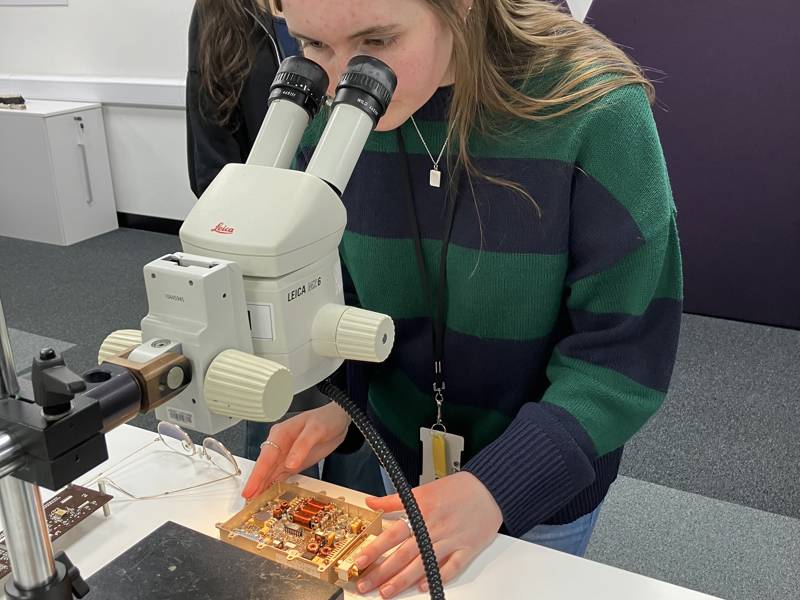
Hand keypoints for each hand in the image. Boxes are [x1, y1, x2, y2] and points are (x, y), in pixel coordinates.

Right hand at [241, 402, 350, 499]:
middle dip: (255, 486)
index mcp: (280, 434)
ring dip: (262, 489)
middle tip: (248, 504)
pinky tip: (269, 497)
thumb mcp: (315, 429)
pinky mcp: (293, 463)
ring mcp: (286, 456)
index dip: (257, 476)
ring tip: (255, 505)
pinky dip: (274, 487)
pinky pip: (281, 477)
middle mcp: (279, 446)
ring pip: (270, 475)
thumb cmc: (326, 419)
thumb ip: (302, 445)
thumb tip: (290, 463)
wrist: (339, 420)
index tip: (249, 490)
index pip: (265, 457)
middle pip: (264, 469)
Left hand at [355, 472, 502, 597]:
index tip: (360, 560)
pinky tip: (423, 586)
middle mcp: (433, 528)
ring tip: (387, 591)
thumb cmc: (457, 489)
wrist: (488, 488)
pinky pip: (451, 567)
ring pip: (423, 563)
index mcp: (421, 511)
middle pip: (404, 553)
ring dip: (403, 580)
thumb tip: (371, 501)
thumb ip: (394, 500)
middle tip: (366, 584)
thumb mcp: (422, 490)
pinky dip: (437, 577)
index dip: (375, 548)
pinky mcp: (467, 549)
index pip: (393, 533)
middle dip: (383, 571)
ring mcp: (450, 540)